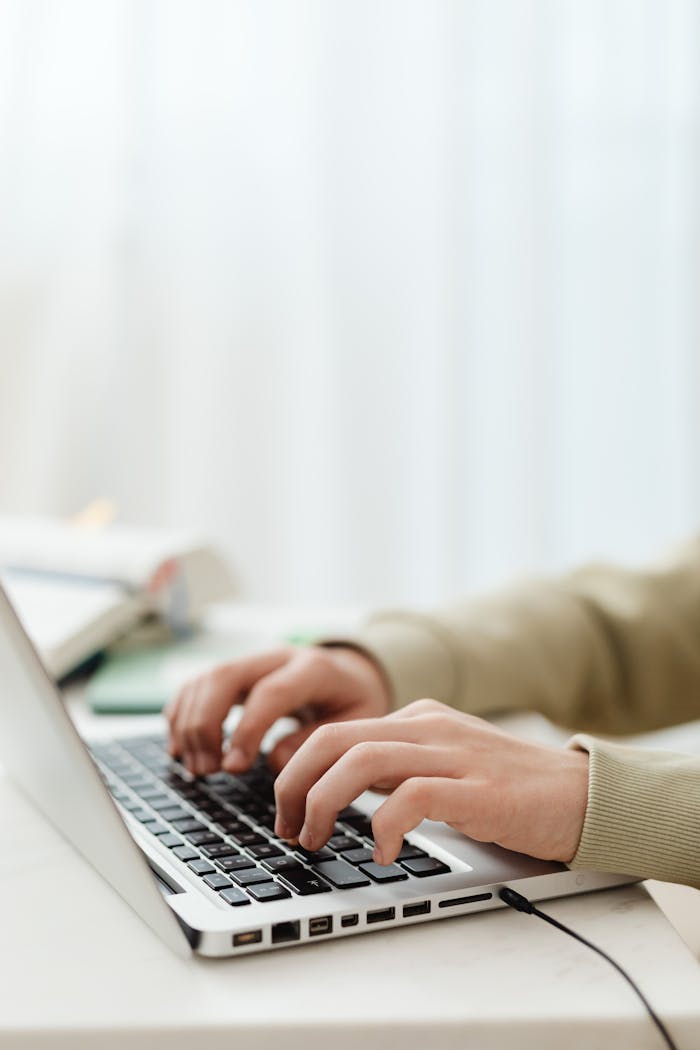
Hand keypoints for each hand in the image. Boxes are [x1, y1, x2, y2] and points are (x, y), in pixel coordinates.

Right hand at [165, 645, 391, 775]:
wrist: (350, 674)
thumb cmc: (352, 703)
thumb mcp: (355, 724)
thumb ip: (316, 741)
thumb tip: (274, 762)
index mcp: (314, 668)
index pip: (270, 692)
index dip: (247, 730)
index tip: (234, 768)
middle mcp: (277, 657)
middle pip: (225, 676)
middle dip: (206, 725)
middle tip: (207, 770)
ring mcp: (253, 660)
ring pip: (206, 678)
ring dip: (190, 724)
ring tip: (198, 768)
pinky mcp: (236, 672)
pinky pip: (197, 684)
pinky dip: (181, 713)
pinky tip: (181, 746)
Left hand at [273, 699, 589, 864]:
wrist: (582, 795)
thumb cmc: (510, 789)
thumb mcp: (442, 764)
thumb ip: (395, 768)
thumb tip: (333, 795)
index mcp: (417, 719)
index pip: (335, 732)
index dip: (296, 772)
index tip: (285, 814)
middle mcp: (429, 727)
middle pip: (335, 739)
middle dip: (294, 784)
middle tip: (287, 828)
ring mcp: (454, 754)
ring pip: (361, 759)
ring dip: (323, 802)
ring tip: (317, 839)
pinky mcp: (478, 788)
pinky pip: (412, 796)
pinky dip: (385, 825)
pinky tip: (383, 853)